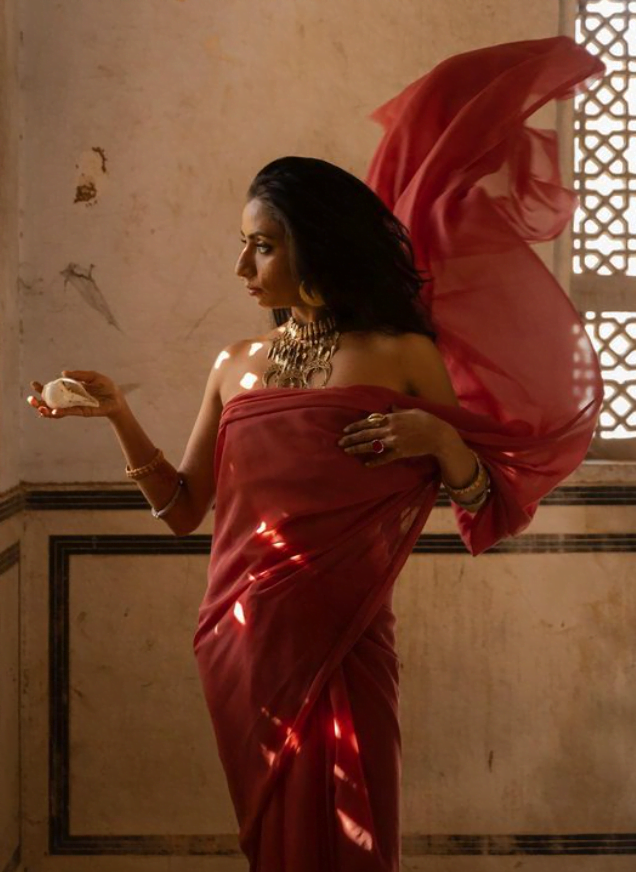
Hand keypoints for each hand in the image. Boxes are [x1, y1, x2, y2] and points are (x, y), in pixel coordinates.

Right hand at [26, 370, 125, 419]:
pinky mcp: (81, 412)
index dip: (42, 388)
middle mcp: (70, 398)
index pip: (53, 389)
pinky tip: (54, 412)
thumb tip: (63, 373)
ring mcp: (74, 406)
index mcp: (70, 388)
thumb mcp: (93, 376)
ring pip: (57, 410)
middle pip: (51, 401)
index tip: (34, 384)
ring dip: (47, 410)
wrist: (117, 399)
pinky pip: (69, 413)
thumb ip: (79, 375)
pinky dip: (61, 413)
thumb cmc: (106, 387)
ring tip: (40, 409)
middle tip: (31, 400)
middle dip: (39, 402)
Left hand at [337, 403, 451, 466]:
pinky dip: (376, 461)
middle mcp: (390, 429)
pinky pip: (385, 458)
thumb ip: (399, 410)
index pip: (369, 421)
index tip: (346, 429)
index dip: (356, 426)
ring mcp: (394, 441)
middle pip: (366, 434)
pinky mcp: (400, 452)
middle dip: (351, 438)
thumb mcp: (412, 411)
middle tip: (340, 442)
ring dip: (358, 448)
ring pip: (372, 445)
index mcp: (392, 417)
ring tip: (347, 451)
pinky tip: (366, 464)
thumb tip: (390, 406)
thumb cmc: (427, 420)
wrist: (438, 435)